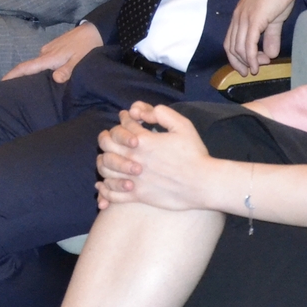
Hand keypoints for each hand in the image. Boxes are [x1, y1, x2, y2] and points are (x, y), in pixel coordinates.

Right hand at [1, 21, 101, 82]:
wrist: (94, 29)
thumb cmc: (88, 46)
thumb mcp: (80, 61)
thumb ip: (67, 70)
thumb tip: (55, 78)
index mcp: (50, 57)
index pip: (26, 67)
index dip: (13, 75)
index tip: (1, 82)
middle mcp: (45, 52)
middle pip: (31, 67)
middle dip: (24, 78)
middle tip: (20, 92)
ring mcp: (49, 49)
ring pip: (40, 64)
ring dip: (38, 73)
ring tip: (38, 86)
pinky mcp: (54, 47)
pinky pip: (46, 60)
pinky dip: (45, 67)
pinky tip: (51, 74)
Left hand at [95, 102, 219, 211]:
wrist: (203, 183)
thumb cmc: (194, 154)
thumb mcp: (183, 125)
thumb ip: (161, 113)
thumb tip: (141, 112)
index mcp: (143, 140)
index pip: (122, 125)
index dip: (123, 118)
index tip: (126, 118)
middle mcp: (134, 158)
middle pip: (106, 144)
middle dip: (107, 136)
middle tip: (111, 137)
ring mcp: (134, 178)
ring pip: (104, 168)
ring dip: (103, 161)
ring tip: (107, 158)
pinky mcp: (137, 195)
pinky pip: (112, 193)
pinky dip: (104, 189)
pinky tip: (103, 184)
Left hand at [223, 0, 299, 74]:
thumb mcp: (273, 19)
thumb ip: (270, 36)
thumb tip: (271, 54)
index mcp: (239, 16)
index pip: (230, 41)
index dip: (236, 57)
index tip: (247, 66)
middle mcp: (237, 18)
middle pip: (231, 47)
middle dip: (239, 63)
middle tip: (250, 72)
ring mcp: (244, 19)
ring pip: (239, 48)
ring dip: (248, 62)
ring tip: (259, 68)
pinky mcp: (254, 20)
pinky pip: (249, 44)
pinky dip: (251, 58)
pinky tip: (257, 65)